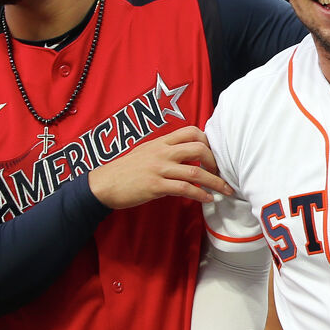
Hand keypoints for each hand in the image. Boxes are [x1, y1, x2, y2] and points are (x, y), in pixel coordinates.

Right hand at [88, 126, 233, 209]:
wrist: (104, 184)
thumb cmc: (125, 170)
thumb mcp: (146, 152)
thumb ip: (165, 150)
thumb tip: (186, 154)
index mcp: (161, 142)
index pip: (191, 131)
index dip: (208, 141)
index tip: (214, 154)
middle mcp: (162, 152)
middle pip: (198, 148)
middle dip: (215, 161)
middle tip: (221, 172)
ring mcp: (159, 169)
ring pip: (195, 171)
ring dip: (215, 181)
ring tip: (225, 189)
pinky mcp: (156, 186)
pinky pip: (184, 189)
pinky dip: (200, 194)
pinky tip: (208, 199)